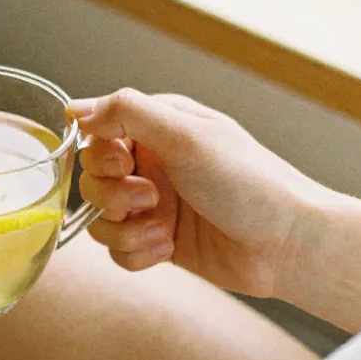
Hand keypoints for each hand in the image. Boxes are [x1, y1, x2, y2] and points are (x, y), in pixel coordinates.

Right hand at [70, 89, 330, 297]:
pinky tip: (168, 248)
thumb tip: (75, 108)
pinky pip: (118, 249)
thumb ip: (127, 112)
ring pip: (101, 217)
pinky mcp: (158, 242)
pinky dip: (136, 251)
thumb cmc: (247, 182)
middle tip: (149, 197)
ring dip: (124, 227)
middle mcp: (154, 164)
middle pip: (92, 177)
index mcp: (160, 128)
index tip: (123, 163)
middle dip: (112, 194)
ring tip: (161, 229)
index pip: (99, 132)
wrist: (285, 245)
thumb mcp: (186, 134)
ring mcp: (155, 205)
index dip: (100, 151)